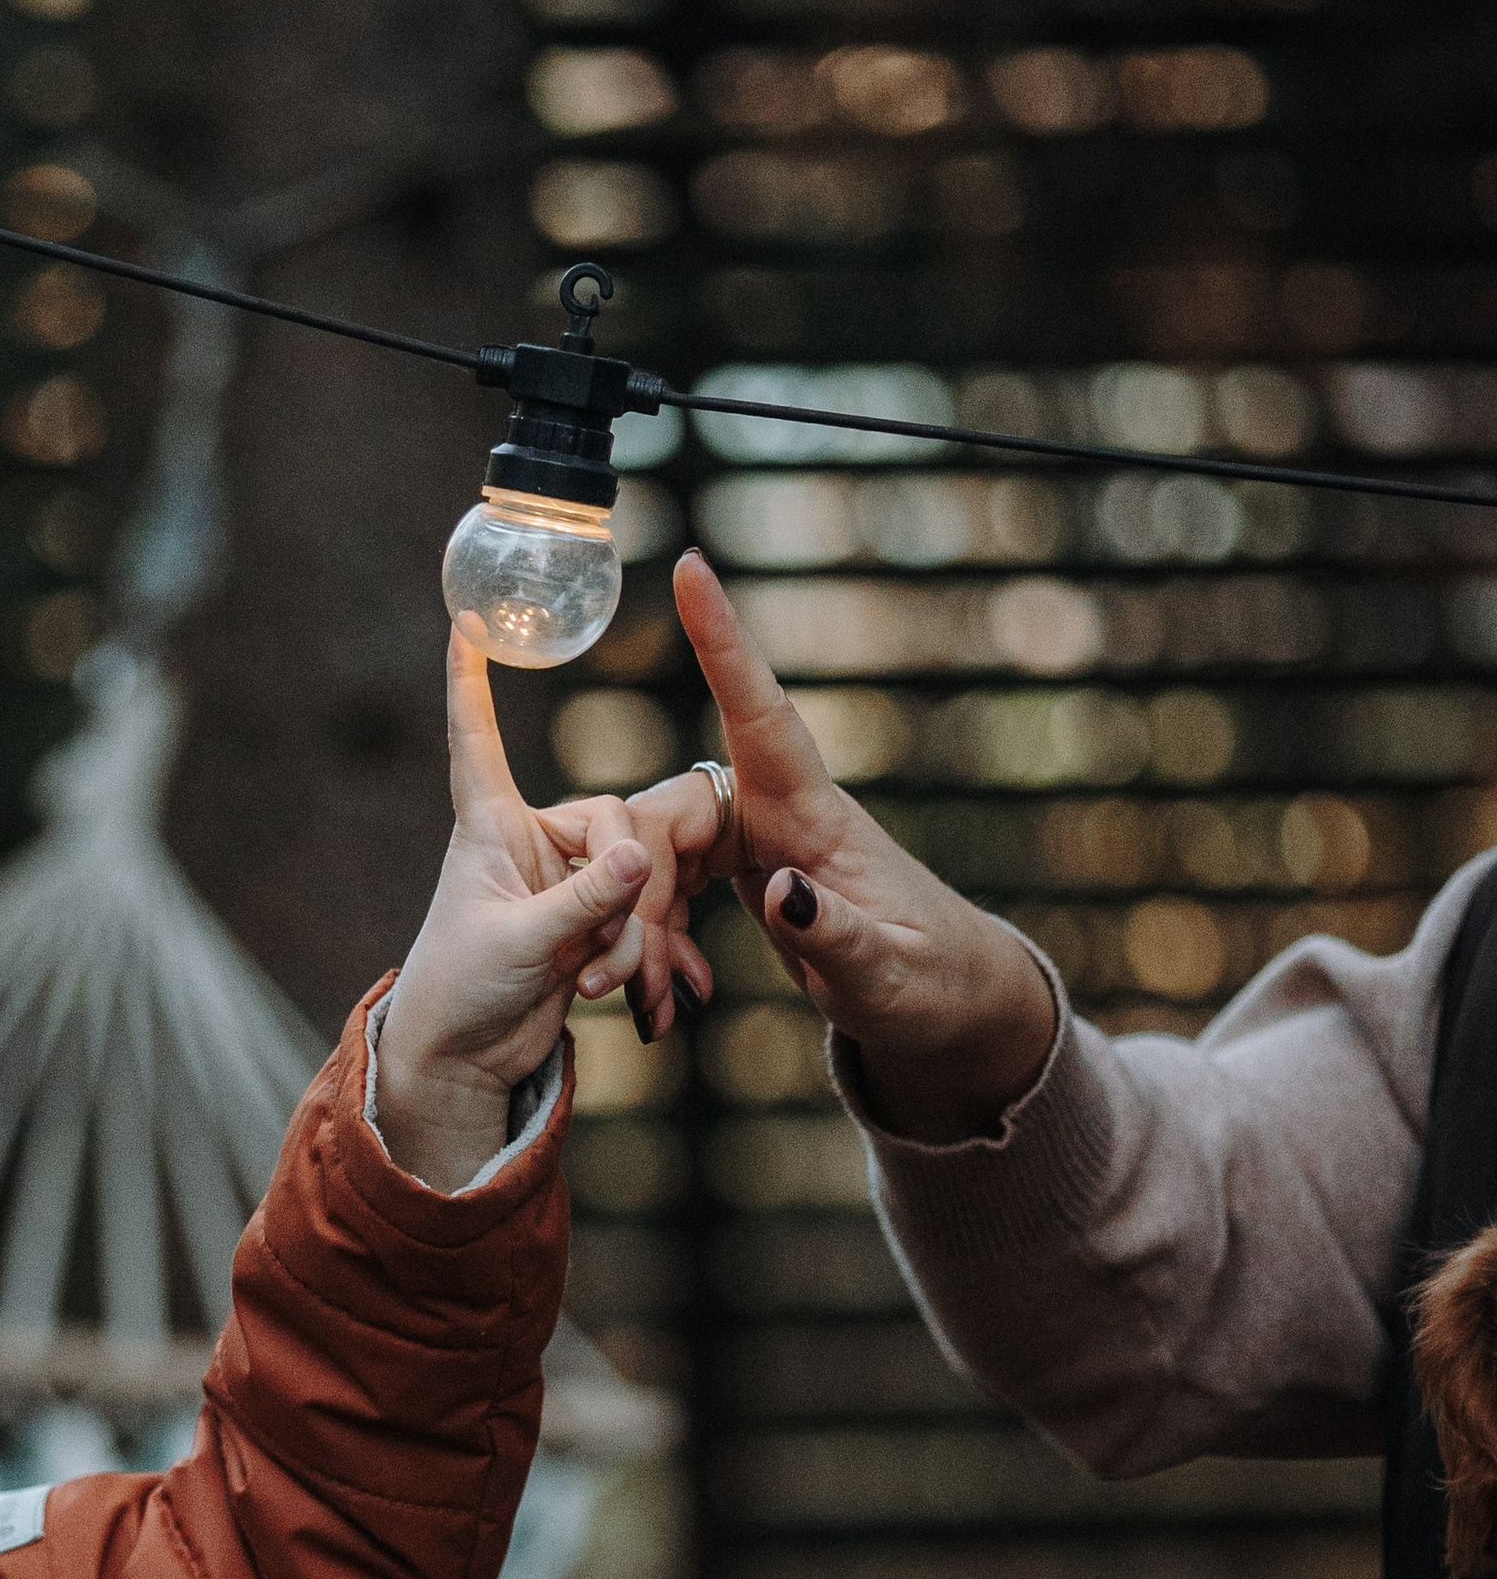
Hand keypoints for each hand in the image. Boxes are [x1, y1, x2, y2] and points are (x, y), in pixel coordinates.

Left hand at [374, 633, 652, 1191]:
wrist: (464, 1062)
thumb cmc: (462, 992)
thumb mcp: (523, 943)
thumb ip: (586, 899)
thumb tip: (642, 853)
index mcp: (486, 827)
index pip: (476, 739)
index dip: (470, 681)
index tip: (466, 622)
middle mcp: (526, 841)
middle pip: (611, 820)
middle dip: (620, 886)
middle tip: (598, 948)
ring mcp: (562, 880)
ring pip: (634, 875)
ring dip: (628, 933)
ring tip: (598, 982)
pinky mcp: (589, 919)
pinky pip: (638, 916)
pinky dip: (637, 954)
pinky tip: (626, 993)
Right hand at [627, 552, 1057, 1141]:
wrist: (953, 1011)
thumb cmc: (934, 988)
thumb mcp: (888, 980)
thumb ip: (836, 935)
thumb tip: (778, 886)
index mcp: (819, 819)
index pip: (763, 716)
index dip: (725, 643)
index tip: (693, 567)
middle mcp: (782, 815)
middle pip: (672, 812)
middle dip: (634, 888)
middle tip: (625, 981)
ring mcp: (761, 840)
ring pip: (660, 853)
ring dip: (639, 929)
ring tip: (649, 1007)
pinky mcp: (747, 871)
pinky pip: (671, 886)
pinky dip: (655, 941)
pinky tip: (666, 998)